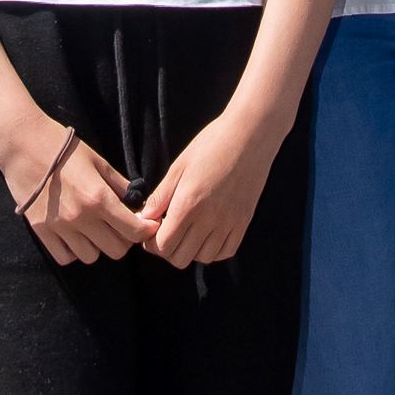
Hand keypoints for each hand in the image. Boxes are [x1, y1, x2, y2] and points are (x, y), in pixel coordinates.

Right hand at [0, 110, 148, 268]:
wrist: (22, 143)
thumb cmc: (63, 148)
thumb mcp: (98, 161)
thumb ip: (120, 185)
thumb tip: (138, 203)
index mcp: (99, 197)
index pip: (134, 231)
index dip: (146, 231)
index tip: (147, 225)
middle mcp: (81, 217)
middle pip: (116, 250)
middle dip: (123, 239)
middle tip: (119, 226)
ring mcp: (59, 227)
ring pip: (91, 257)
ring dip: (97, 246)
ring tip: (93, 229)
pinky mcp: (41, 231)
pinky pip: (65, 257)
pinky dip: (73, 251)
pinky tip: (74, 235)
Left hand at [136, 113, 273, 269]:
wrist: (251, 136)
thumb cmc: (211, 145)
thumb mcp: (179, 166)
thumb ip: (161, 196)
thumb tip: (144, 218)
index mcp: (188, 205)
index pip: (163, 245)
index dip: (152, 243)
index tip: (152, 230)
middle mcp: (209, 220)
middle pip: (180, 258)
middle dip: (168, 249)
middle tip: (168, 231)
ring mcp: (229, 224)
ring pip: (203, 258)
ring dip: (190, 250)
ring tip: (188, 231)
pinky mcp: (243, 223)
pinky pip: (226, 252)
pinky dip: (213, 250)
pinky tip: (207, 234)